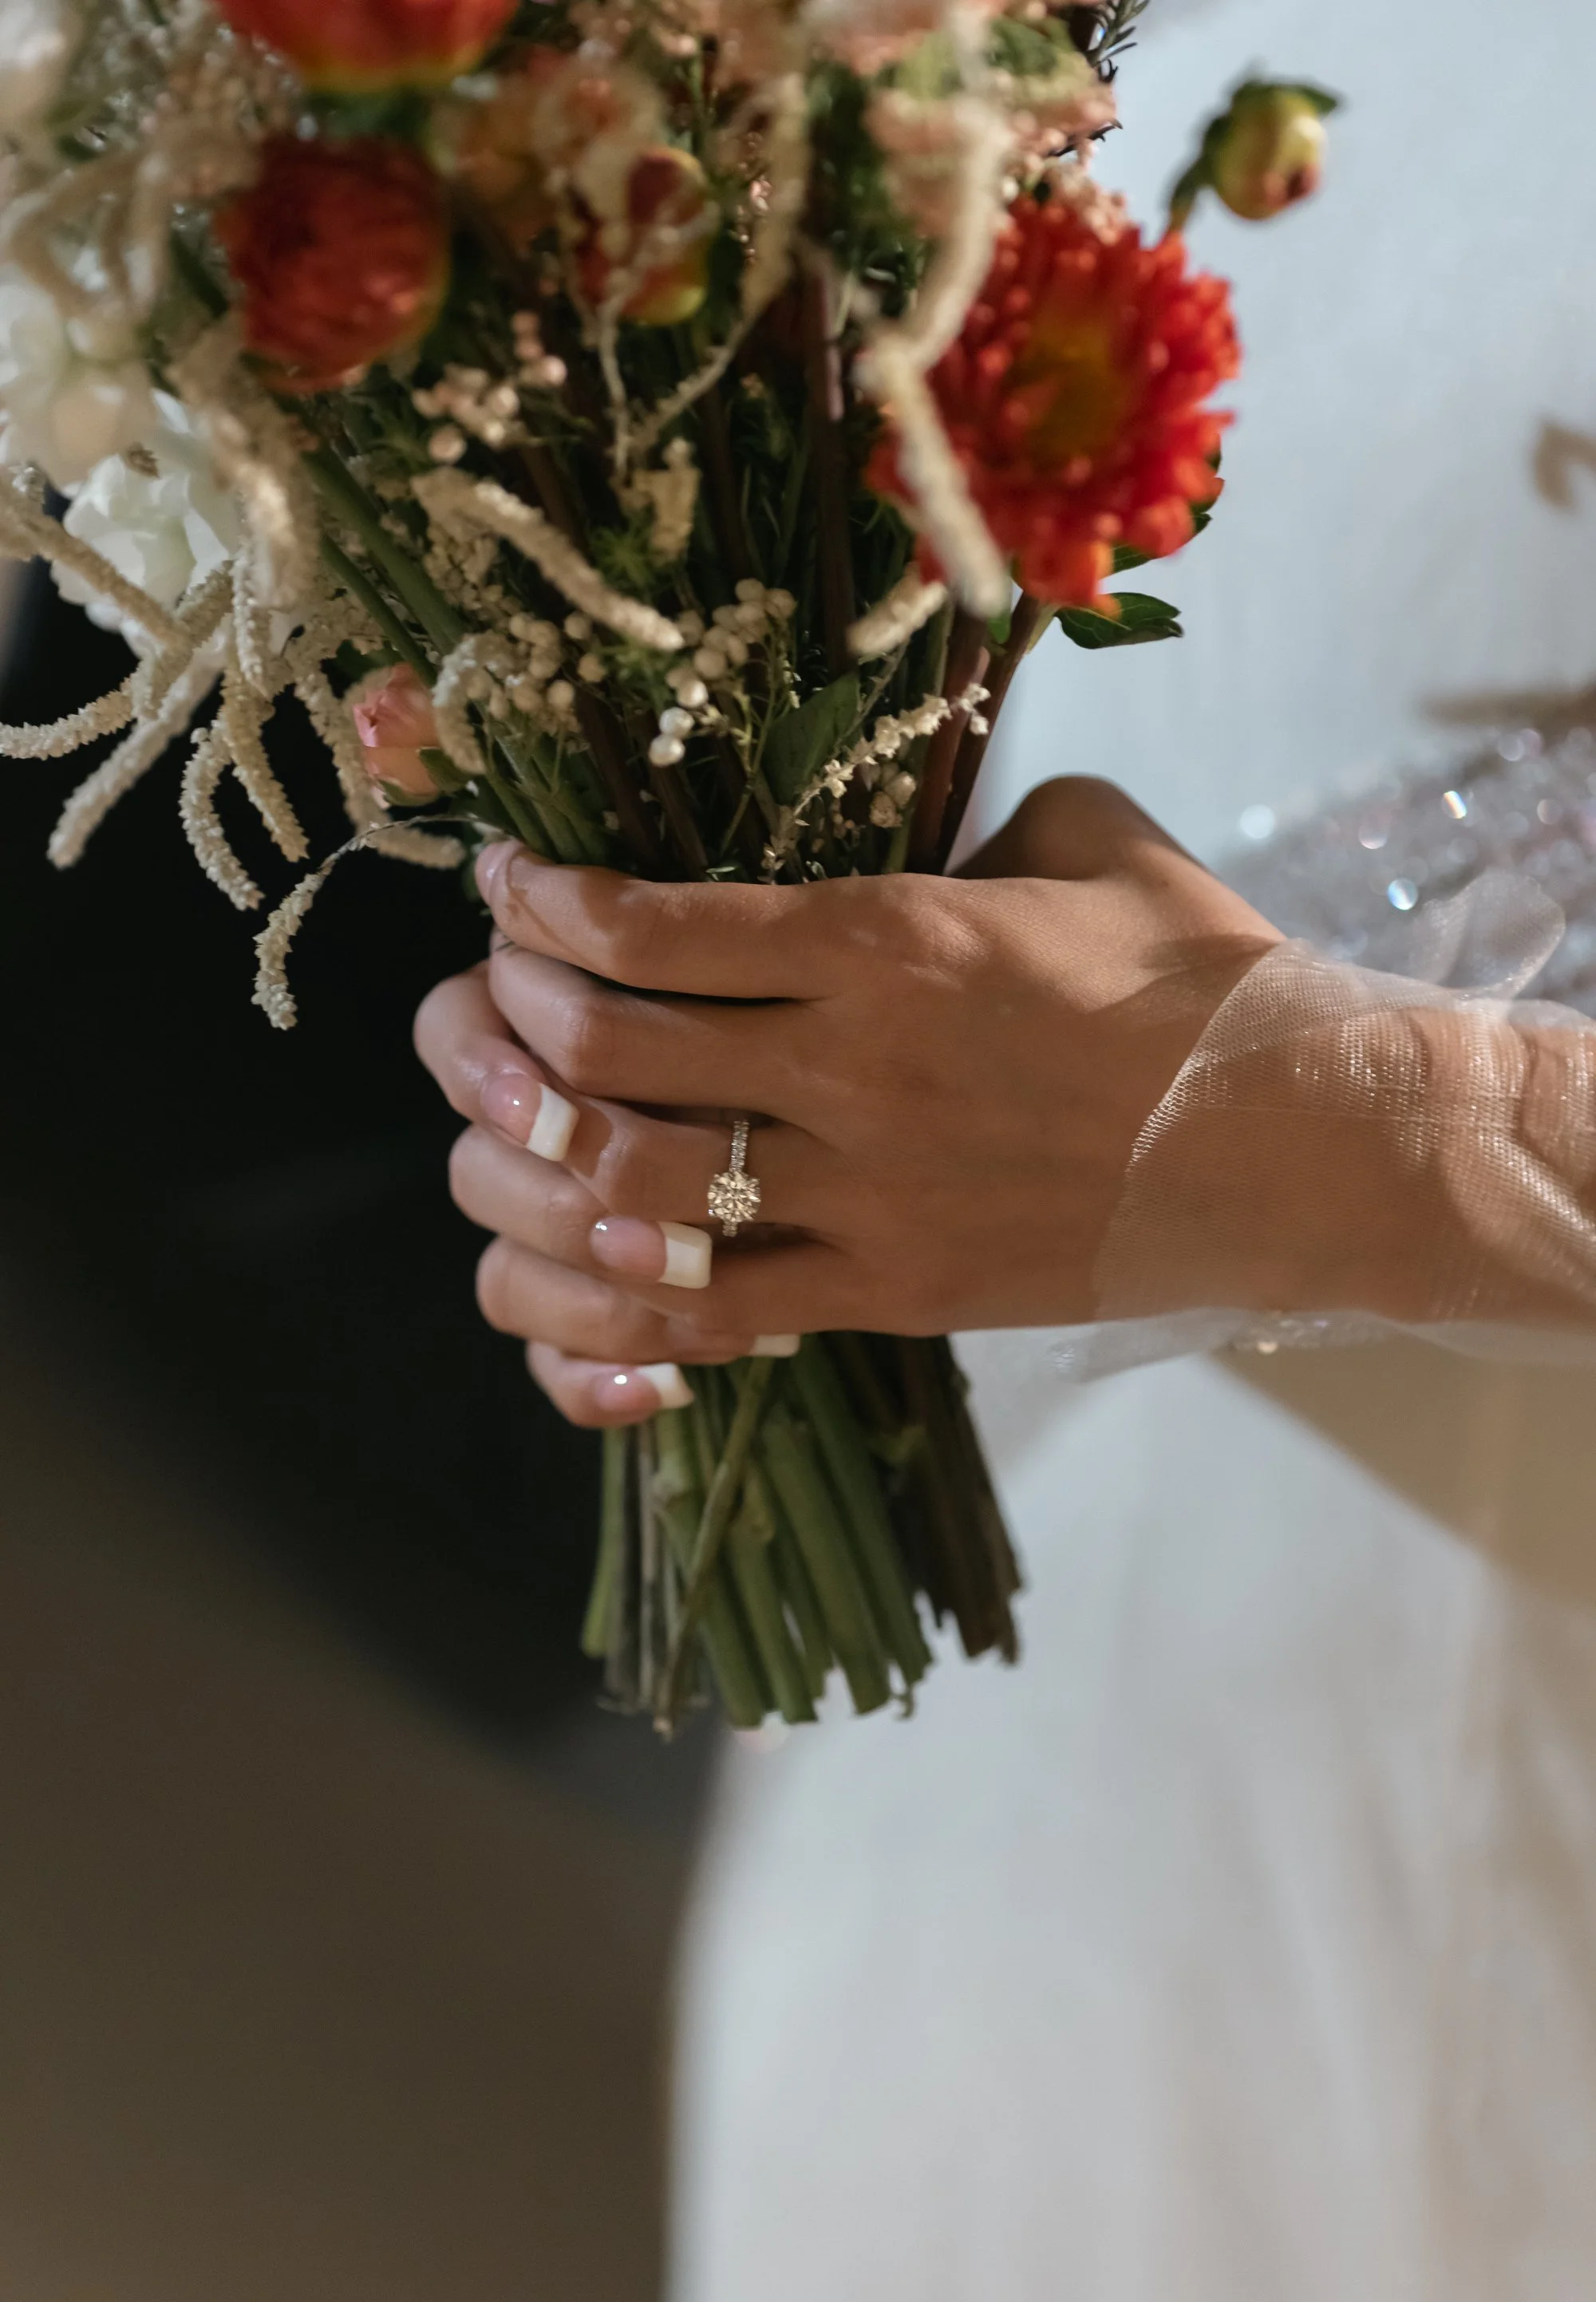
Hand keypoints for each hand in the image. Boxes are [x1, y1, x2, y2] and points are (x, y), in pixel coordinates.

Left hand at [414, 776, 1279, 1424]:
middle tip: (497, 996)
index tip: (507, 888)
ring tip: (523, 1123)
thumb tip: (905, 817)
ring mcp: (868, 1194)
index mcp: (888, 940)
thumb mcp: (1088, 843)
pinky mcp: (895, 1290)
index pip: (651, 925)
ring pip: (632, 1191)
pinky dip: (621, 1298)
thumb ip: (969, 818)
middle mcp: (853, 1068)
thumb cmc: (1198, 980)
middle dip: (513, 1018)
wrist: (1297, 1144)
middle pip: (607, 1051)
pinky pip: (715, 1309)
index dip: (543, 905)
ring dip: (542, 1157)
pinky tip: (577, 1263)